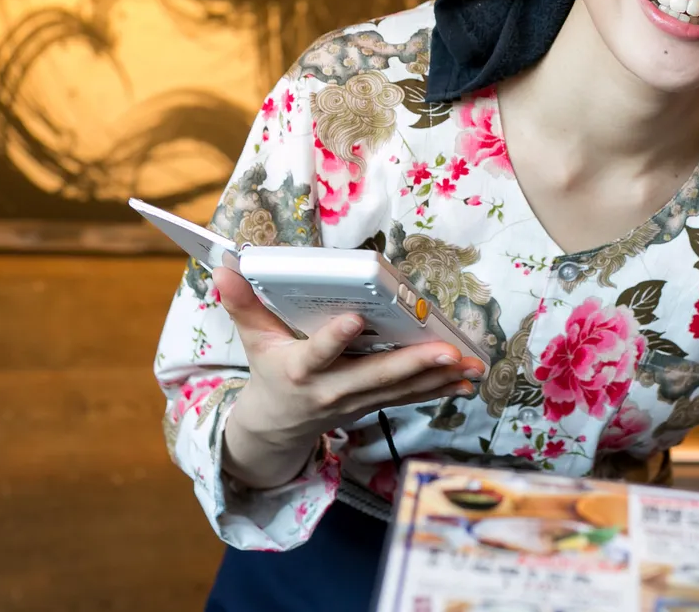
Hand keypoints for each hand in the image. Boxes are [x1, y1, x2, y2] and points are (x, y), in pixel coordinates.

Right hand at [215, 267, 484, 487]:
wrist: (276, 427)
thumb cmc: (269, 373)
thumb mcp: (252, 340)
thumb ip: (242, 305)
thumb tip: (226, 270)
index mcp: (300, 369)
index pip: (319, 352)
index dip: (336, 338)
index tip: (356, 319)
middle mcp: (332, 389)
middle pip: (375, 376)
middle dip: (414, 364)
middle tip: (447, 352)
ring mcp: (356, 402)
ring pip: (401, 390)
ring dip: (440, 378)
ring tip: (472, 366)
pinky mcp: (374, 406)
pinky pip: (410, 399)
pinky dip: (440, 390)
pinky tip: (468, 381)